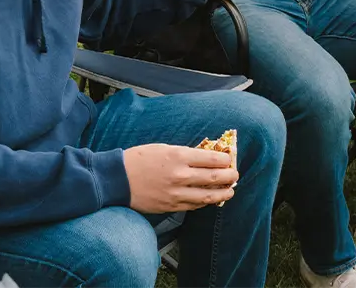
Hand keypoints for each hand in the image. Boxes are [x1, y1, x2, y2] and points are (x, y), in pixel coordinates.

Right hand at [123, 144, 238, 212]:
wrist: (119, 179)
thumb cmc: (139, 159)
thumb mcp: (163, 148)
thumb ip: (183, 153)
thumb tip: (203, 157)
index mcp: (178, 156)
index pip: (211, 159)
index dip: (224, 159)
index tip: (229, 158)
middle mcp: (181, 175)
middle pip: (214, 177)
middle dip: (229, 176)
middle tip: (235, 174)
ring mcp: (177, 193)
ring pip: (208, 196)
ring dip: (223, 193)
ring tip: (231, 191)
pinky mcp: (172, 206)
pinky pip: (195, 205)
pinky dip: (206, 202)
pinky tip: (211, 199)